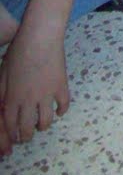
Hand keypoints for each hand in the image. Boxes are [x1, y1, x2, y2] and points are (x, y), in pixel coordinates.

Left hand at [0, 25, 69, 154]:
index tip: (14, 136)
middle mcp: (29, 100)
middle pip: (27, 127)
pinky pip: (64, 105)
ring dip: (43, 126)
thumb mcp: (3, 72)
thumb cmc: (18, 51)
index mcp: (13, 97)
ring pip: (46, 121)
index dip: (12, 133)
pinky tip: (58, 111)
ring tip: (42, 125)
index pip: (11, 124)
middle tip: (27, 137)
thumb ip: (1, 92)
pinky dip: (62, 111)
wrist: (41, 37)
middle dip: (26, 136)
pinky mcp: (61, 86)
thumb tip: (3, 107)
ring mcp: (47, 94)